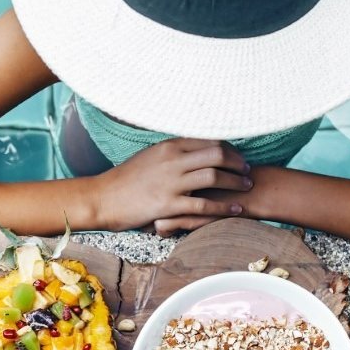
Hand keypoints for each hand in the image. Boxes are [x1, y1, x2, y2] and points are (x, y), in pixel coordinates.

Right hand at [92, 138, 252, 235]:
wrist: (102, 198)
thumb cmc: (125, 180)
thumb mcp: (149, 157)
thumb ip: (172, 153)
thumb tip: (192, 151)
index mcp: (168, 146)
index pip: (208, 140)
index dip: (229, 148)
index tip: (238, 156)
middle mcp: (172, 160)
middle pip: (217, 154)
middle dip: (237, 162)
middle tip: (248, 170)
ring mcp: (170, 182)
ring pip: (214, 177)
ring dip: (235, 182)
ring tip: (246, 187)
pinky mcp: (168, 205)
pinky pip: (203, 205)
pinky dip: (223, 207)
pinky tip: (235, 209)